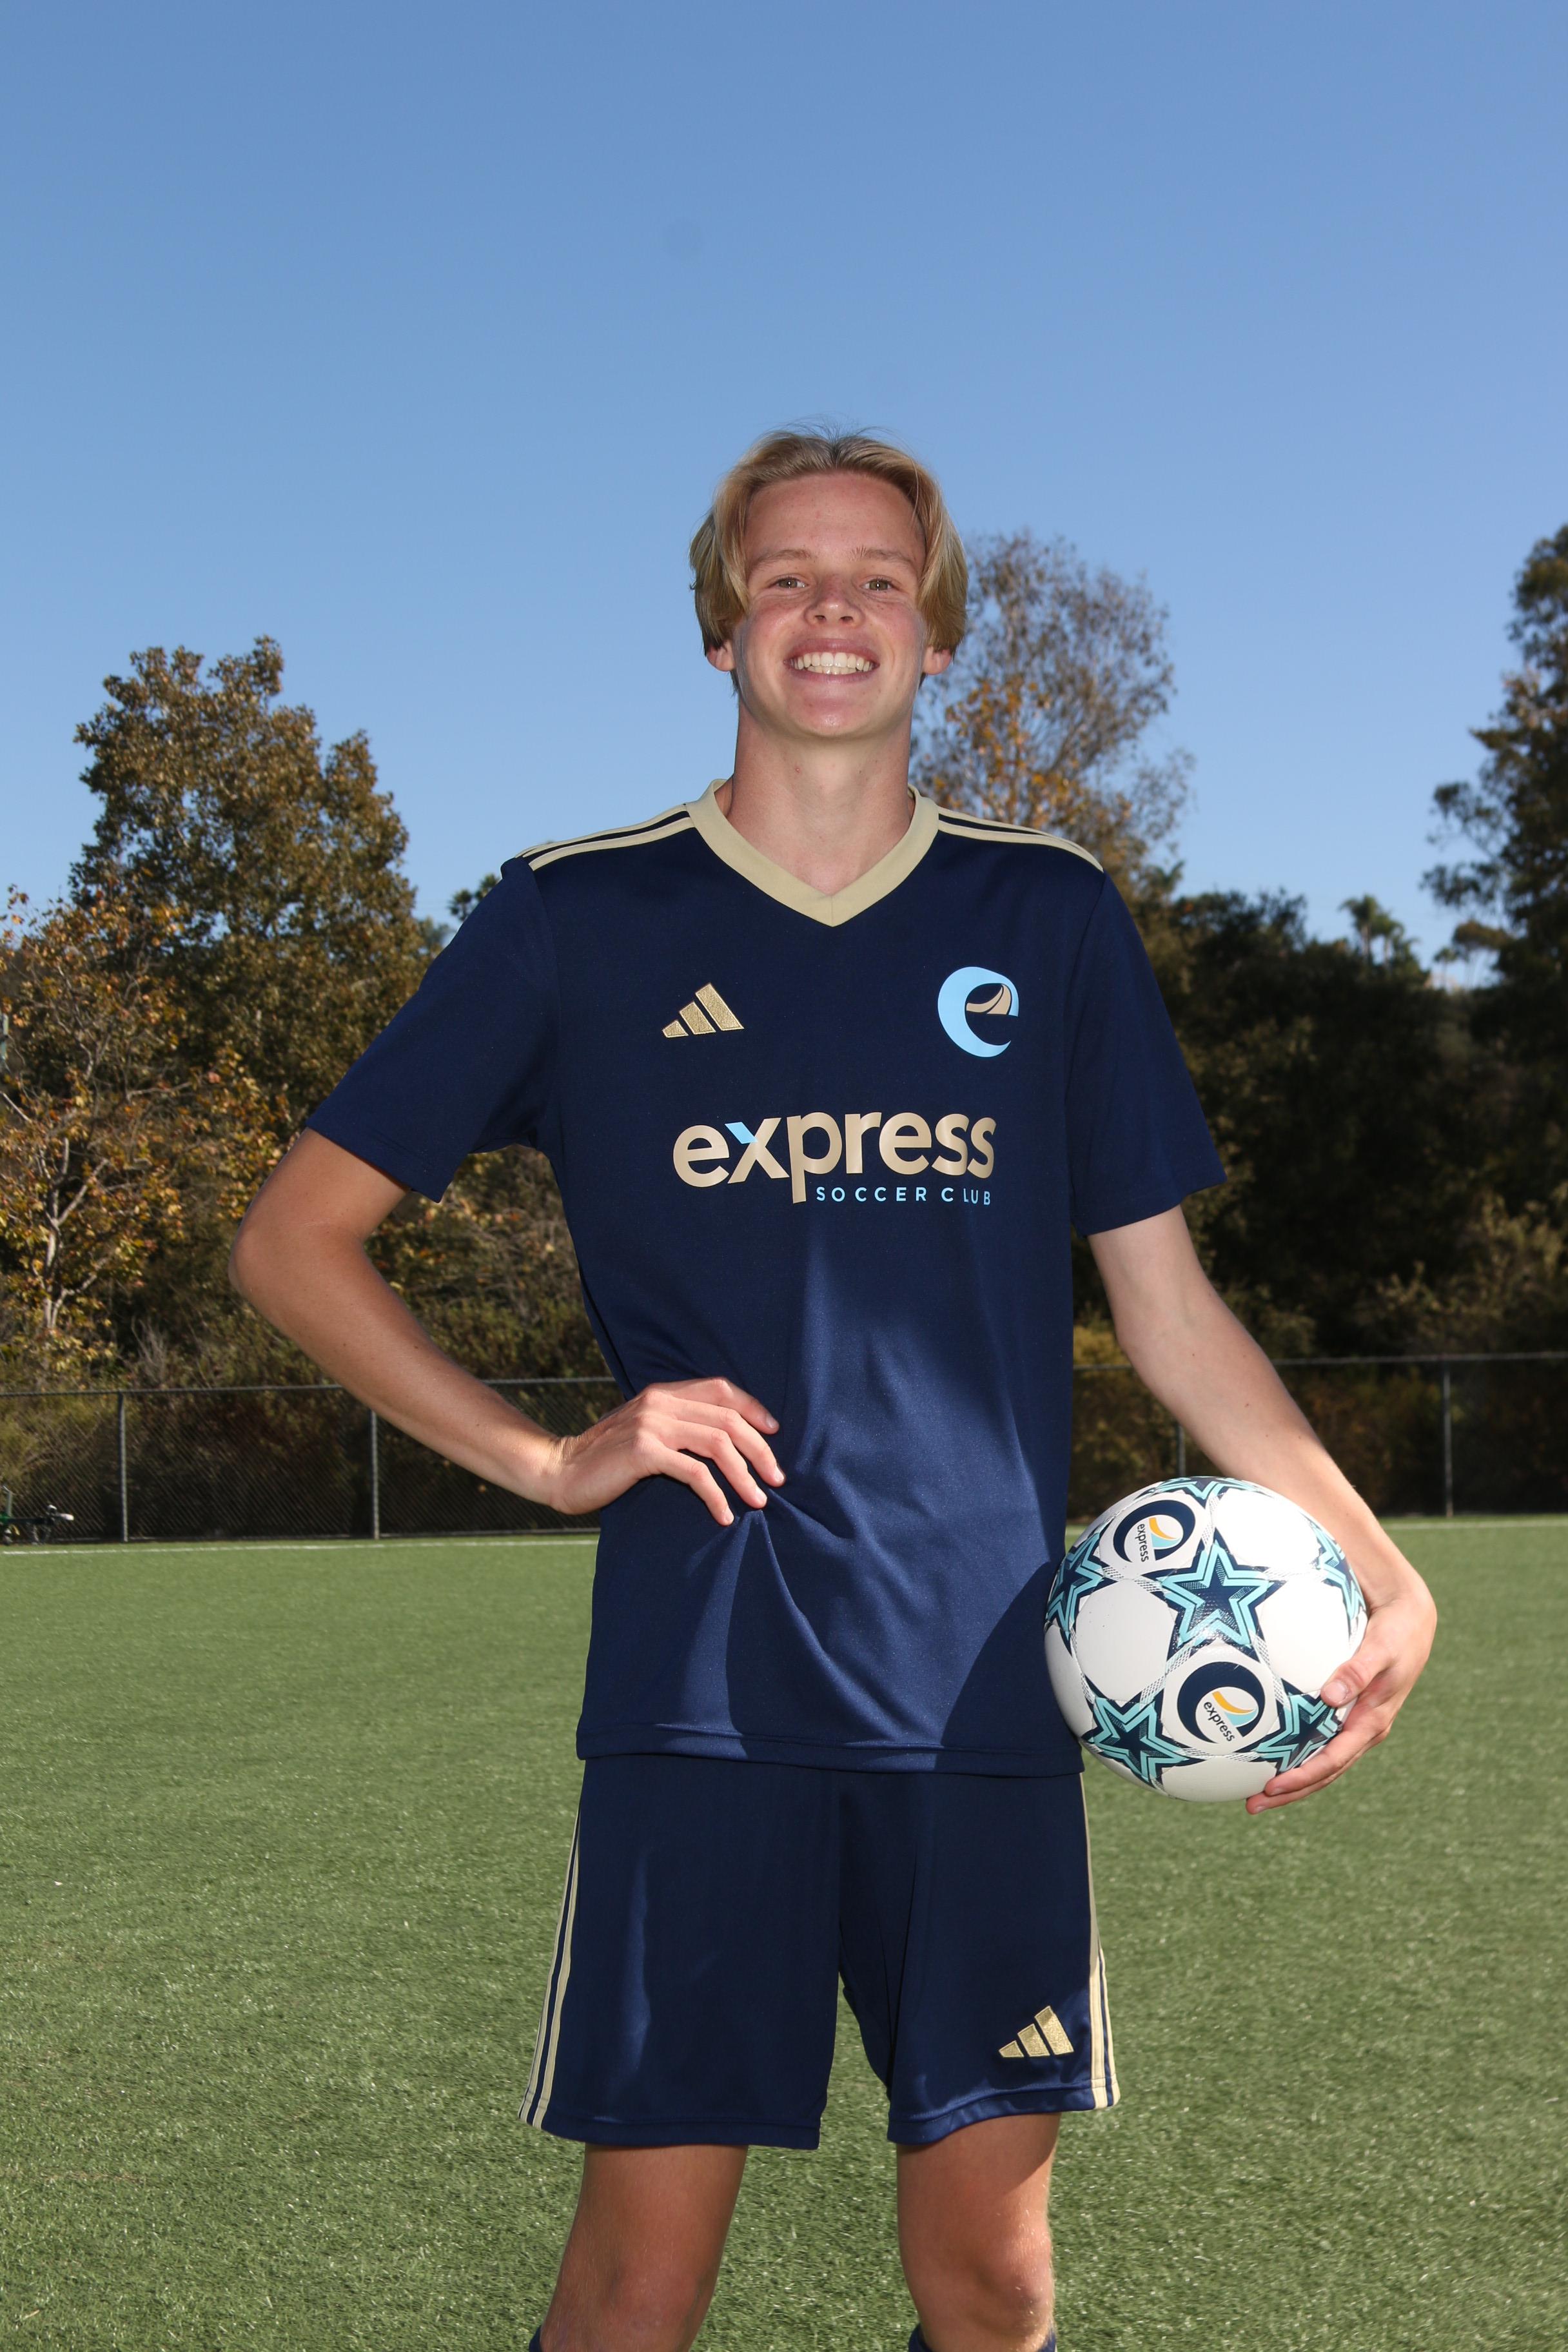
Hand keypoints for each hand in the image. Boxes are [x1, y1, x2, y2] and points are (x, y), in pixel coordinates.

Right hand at [536, 1377, 783, 1526]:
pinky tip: (723, 1515)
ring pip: (718, 1444)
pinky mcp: (643, 1452)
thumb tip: (725, 1441)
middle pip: (728, 1419)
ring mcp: (652, 1425)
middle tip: (776, 1480)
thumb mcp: (644, 1430)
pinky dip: (716, 1496)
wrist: (561, 1470)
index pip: (721, 1389)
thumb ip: (675, 1425)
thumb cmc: (607, 1458)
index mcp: (663, 1393)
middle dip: (759, 1451)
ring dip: (745, 1475)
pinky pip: (694, 1473)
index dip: (753, 1409)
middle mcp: (660, 1402)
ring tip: (759, 1501)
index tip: (774, 1434)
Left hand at [1245, 1571, 1436, 1813]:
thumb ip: (1358, 1671)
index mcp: (1373, 1723)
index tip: (1271, 1788)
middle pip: (1323, 1772)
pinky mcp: (1346, 1710)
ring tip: (1253, 1790)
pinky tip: (1265, 1746)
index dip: (1303, 1777)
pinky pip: (1317, 1736)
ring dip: (1290, 1777)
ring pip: (1320, 1760)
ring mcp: (1355, 1723)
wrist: (1410, 1619)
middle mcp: (1363, 1730)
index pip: (1333, 1761)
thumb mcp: (1382, 1648)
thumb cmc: (1397, 1633)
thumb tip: (1330, 1696)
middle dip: (1290, 1792)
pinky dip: (1293, 1748)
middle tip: (1251, 1805)